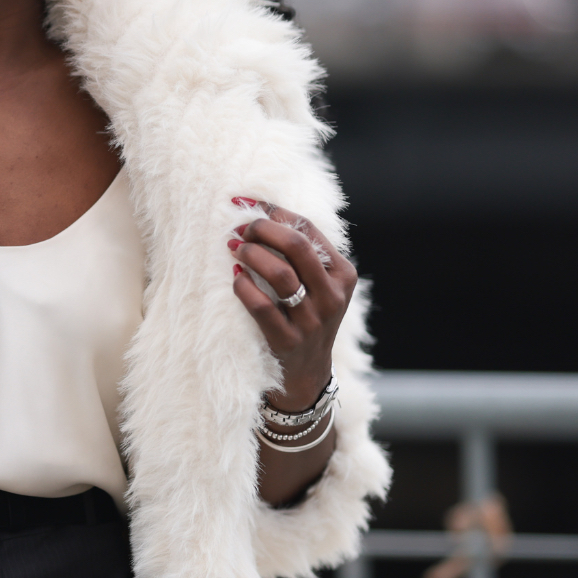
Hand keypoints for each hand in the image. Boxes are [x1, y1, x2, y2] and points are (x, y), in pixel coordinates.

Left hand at [228, 198, 357, 412]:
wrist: (307, 373)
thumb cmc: (304, 315)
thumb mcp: (316, 284)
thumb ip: (298, 253)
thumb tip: (257, 210)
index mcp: (342, 274)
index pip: (308, 228)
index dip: (274, 211)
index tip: (246, 204)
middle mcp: (333, 296)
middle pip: (297, 245)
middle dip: (263, 229)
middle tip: (239, 229)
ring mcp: (313, 320)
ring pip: (280, 273)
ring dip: (252, 254)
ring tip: (234, 249)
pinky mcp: (289, 341)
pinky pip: (262, 306)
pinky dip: (244, 286)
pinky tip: (236, 278)